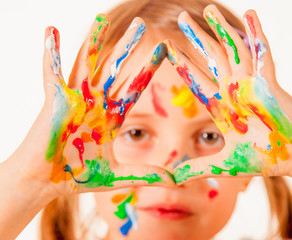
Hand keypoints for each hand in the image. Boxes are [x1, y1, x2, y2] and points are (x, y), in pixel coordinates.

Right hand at [7, 15, 173, 196]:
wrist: (46, 182)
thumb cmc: (77, 176)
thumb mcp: (118, 175)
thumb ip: (146, 174)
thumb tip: (175, 181)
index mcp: (112, 116)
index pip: (135, 86)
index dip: (149, 68)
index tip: (164, 50)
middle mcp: (96, 103)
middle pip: (116, 68)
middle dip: (128, 46)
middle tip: (142, 25)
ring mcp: (75, 99)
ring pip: (88, 64)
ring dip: (94, 40)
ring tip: (100, 17)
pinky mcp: (54, 101)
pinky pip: (52, 72)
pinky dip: (52, 52)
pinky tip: (53, 31)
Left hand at [167, 5, 291, 181]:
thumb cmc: (266, 159)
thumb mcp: (225, 164)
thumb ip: (198, 168)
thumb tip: (173, 178)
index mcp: (223, 106)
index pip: (198, 80)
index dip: (183, 64)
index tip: (167, 47)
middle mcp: (235, 90)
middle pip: (212, 58)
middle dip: (197, 37)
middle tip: (182, 17)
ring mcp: (252, 84)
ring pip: (233, 50)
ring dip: (221, 29)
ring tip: (208, 10)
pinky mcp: (270, 83)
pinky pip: (262, 54)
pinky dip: (256, 34)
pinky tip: (250, 14)